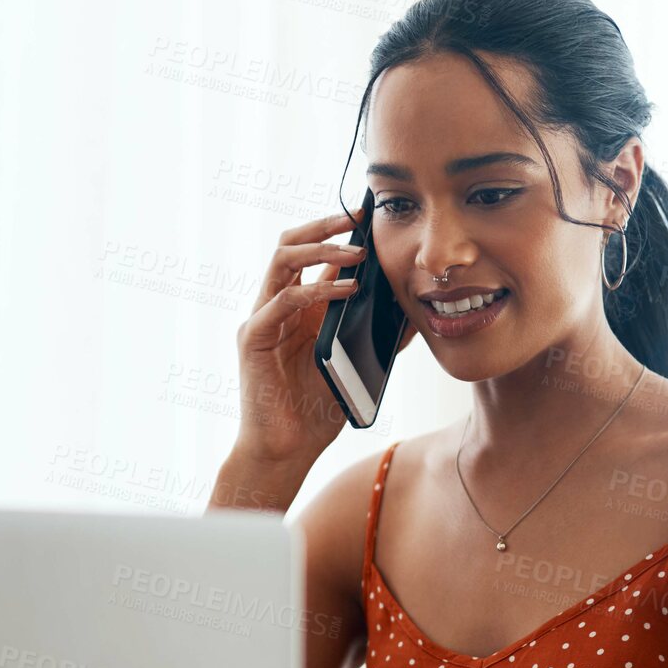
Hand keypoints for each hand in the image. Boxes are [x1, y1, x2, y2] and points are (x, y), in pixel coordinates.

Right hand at [233, 205, 413, 467]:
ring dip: (322, 249)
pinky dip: (318, 290)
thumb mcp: (356, 365)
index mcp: (298, 310)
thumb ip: (376, 337)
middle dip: (325, 225)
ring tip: (358, 252)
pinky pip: (283, 300)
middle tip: (360, 217)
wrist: (284, 450)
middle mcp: (276, 307)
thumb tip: (413, 313)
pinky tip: (348, 290)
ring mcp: (261, 320)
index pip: (312, 256)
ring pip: (283, 261)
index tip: (371, 216)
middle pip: (290, 245)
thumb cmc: (315, 412)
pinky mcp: (253, 339)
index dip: (337, 232)